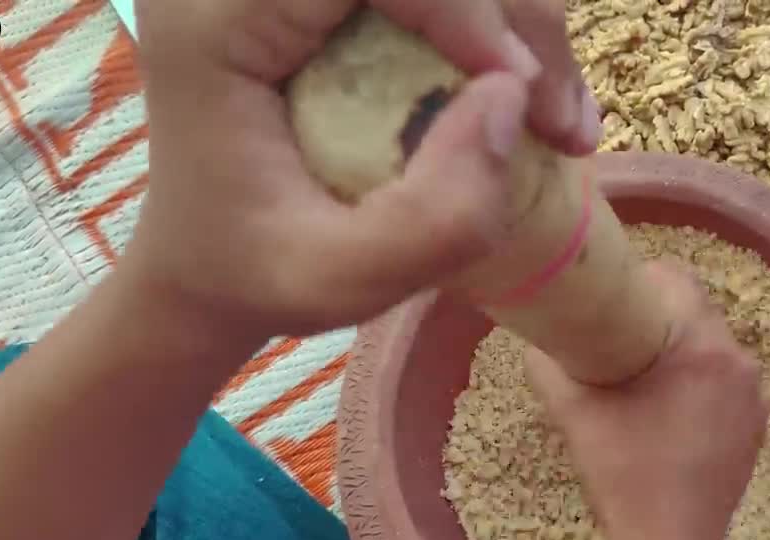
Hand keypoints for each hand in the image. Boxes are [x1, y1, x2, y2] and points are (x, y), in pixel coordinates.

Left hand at [128, 0, 599, 341]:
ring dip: (520, 21)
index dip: (460, 5)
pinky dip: (502, 27)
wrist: (207, 262)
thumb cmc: (257, 274)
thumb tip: (510, 97)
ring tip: (560, 123)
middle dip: (512, 13)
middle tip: (562, 121)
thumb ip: (433, 219)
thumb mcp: (341, 281)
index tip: (521, 94)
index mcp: (215, 20)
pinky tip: (532, 96)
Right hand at [525, 262, 769, 539]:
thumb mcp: (575, 413)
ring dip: (678, 352)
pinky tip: (666, 411)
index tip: (607, 300)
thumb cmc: (623, 476)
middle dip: (656, 317)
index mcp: (705, 348)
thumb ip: (549, 366)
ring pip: (711, 349)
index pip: (677, 279)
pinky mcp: (756, 429)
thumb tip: (535, 339)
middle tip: (613, 338)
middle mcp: (742, 364)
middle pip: (696, 313)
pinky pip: (724, 384)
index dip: (639, 279)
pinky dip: (698, 385)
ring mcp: (755, 399)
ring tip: (637, 376)